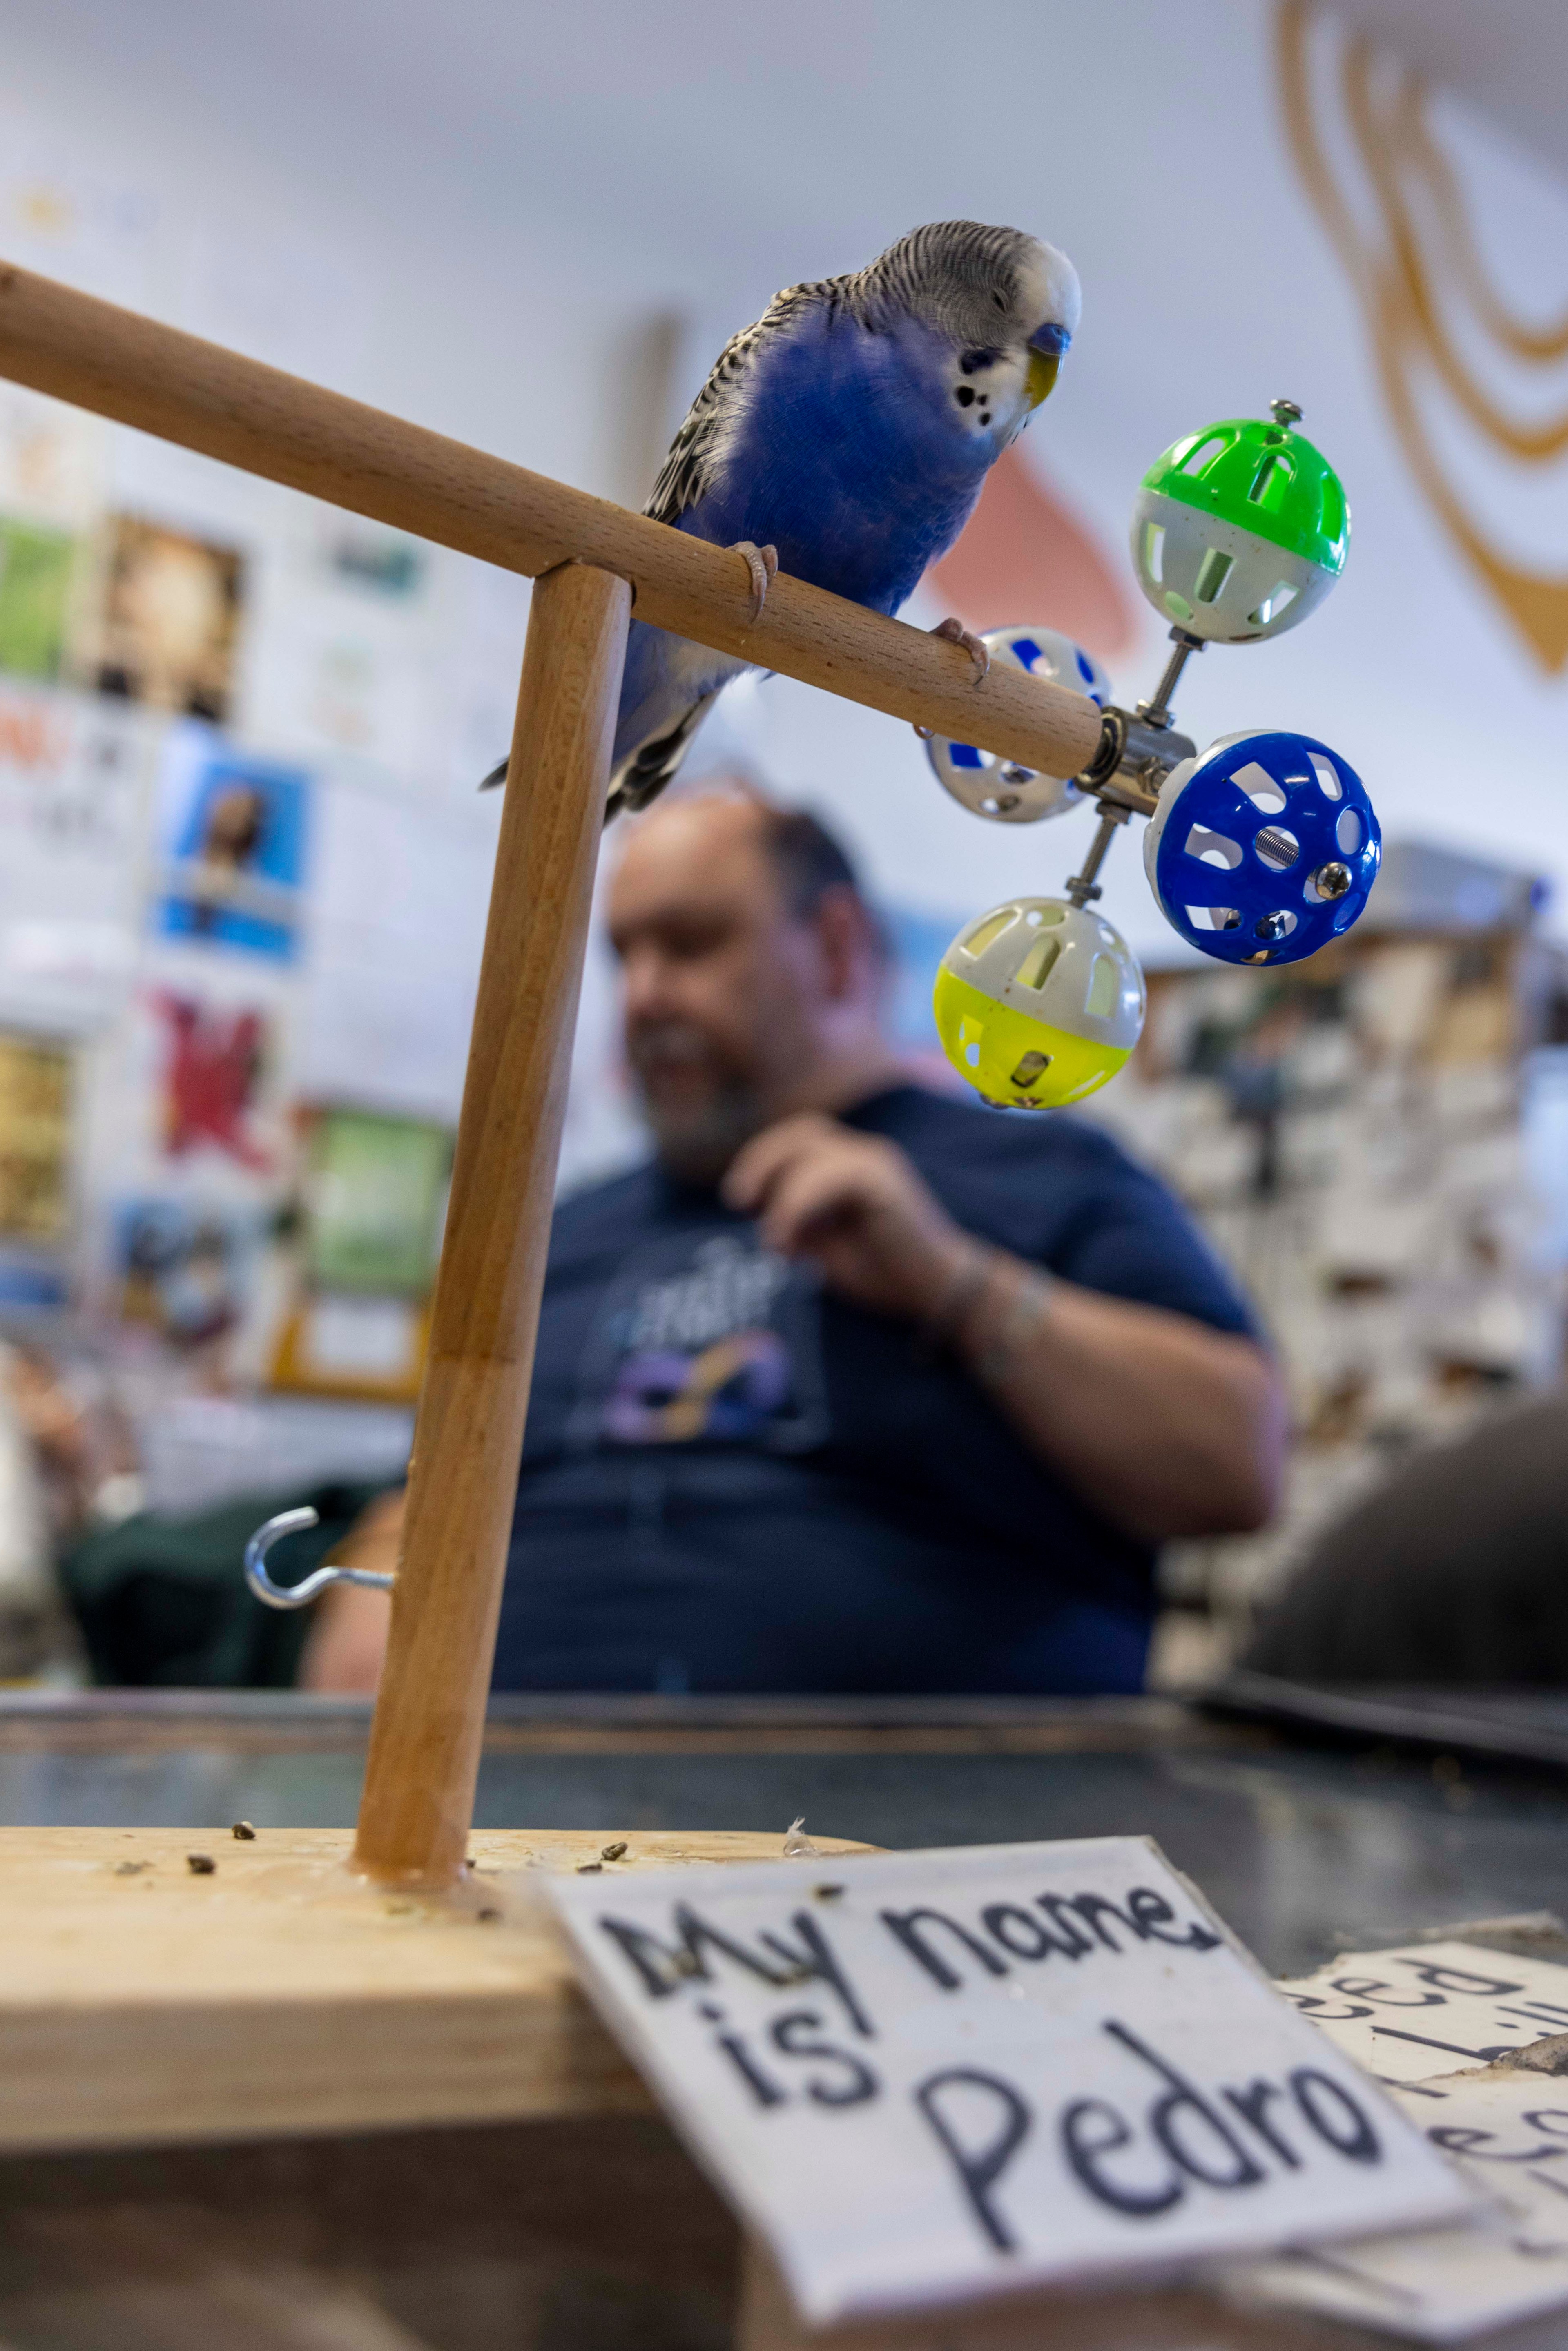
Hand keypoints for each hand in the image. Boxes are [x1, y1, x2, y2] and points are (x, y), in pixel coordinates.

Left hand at [722, 1112, 973, 1323]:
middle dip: (760, 1160)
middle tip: (739, 1202)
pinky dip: (796, 1206)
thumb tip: (753, 1208)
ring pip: (809, 1150)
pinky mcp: (883, 1181)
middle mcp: (864, 1154)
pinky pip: (828, 1176)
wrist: (934, 1292)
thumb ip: (791, 1217)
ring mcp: (875, 1163)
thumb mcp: (820, 1242)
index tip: (740, 1202)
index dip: (761, 1160)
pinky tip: (786, 1240)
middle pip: (800, 1131)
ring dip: (778, 1189)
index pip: (797, 1139)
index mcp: (849, 1164)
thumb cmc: (880, 1272)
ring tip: (773, 1238)